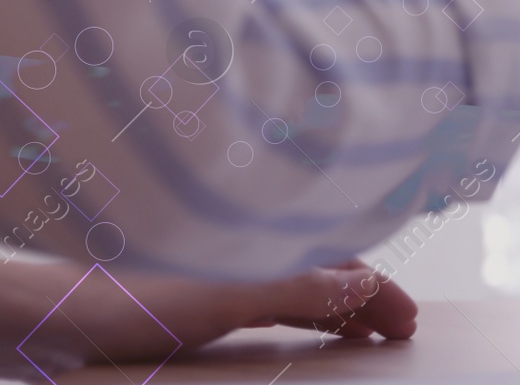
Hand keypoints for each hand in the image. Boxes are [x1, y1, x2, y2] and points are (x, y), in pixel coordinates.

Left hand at [9, 259, 414, 365]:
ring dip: (337, 310)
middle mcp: (248, 256)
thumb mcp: (227, 297)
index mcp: (262, 244)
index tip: (409, 321)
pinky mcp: (200, 304)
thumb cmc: (129, 298)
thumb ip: (300, 288)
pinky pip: (272, 307)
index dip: (380, 292)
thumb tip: (364, 283)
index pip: (341, 266)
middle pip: (325, 274)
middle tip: (398, 330)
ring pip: (300, 291)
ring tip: (365, 334)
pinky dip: (302, 319)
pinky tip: (308, 332)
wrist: (49, 316)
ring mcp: (225, 279)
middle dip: (366, 299)